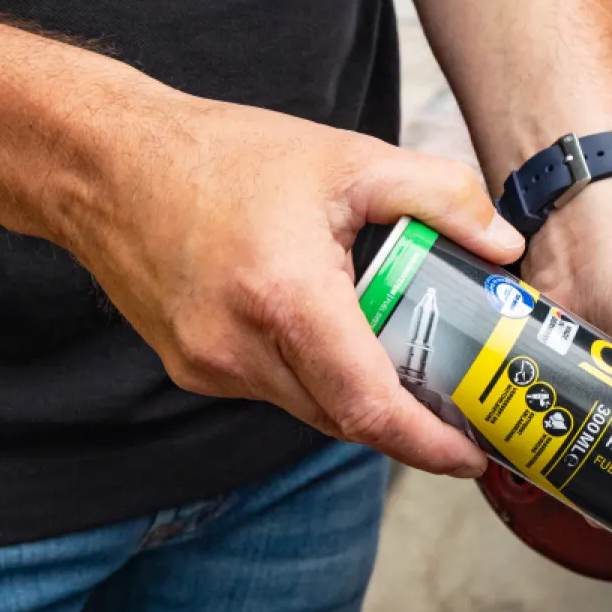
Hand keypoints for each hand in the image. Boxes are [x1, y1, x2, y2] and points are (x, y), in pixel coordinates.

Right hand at [58, 83, 524, 475]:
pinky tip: (331, 334)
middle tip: (459, 407)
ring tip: (405, 361)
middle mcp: (240, 347)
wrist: (108, 165)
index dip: (428, 444)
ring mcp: (210, 367)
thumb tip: (504, 246)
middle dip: (407, 422)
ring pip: (310, 410)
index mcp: (286, 298)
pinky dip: (313, 377)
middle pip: (346, 419)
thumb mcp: (348, 158)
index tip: (472, 456)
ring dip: (359, 398)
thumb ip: (440, 197)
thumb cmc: (223, 156)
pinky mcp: (193, 369)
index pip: (370, 406)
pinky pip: (273, 391)